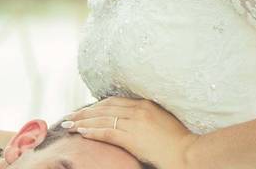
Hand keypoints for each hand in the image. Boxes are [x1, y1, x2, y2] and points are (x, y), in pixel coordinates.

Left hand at [61, 97, 198, 168]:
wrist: (188, 153)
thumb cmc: (178, 142)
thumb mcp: (162, 121)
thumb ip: (146, 117)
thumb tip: (131, 121)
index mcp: (145, 104)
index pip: (114, 101)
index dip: (96, 105)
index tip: (85, 109)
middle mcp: (138, 109)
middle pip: (104, 107)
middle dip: (85, 111)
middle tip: (70, 115)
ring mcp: (135, 122)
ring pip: (102, 118)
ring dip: (82, 120)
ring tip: (68, 123)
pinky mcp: (132, 136)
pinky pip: (107, 131)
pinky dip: (92, 131)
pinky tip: (81, 132)